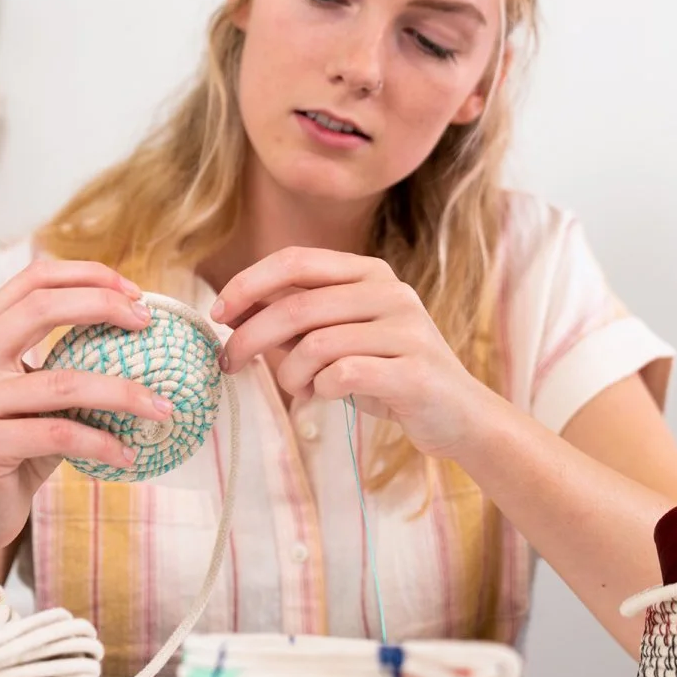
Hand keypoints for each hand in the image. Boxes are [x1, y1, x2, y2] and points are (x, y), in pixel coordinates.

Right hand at [0, 260, 172, 546]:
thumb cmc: (21, 442)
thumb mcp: (42, 392)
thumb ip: (71, 356)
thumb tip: (145, 326)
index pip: (32, 280)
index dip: (87, 275)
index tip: (136, 292)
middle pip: (40, 309)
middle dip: (102, 307)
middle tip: (147, 324)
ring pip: (62, 381)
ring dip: (123, 392)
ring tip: (162, 407)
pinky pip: (59, 435)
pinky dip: (102, 443)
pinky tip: (129, 454)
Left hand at [211, 247, 500, 458]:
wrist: (458, 417)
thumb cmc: (388, 376)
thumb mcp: (339, 341)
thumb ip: (294, 324)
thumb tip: (230, 313)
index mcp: (370, 273)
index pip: (296, 260)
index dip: (249, 282)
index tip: (218, 312)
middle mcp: (391, 291)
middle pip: (297, 304)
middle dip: (251, 336)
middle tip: (229, 363)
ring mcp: (407, 329)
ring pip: (316, 343)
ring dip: (289, 372)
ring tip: (298, 389)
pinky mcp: (414, 371)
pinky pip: (342, 374)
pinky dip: (319, 389)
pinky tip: (323, 396)